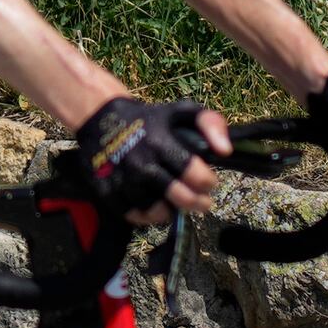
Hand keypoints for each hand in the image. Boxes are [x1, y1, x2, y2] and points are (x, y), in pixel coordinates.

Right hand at [78, 94, 233, 219]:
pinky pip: (133, 215)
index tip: (209, 182)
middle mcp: (142, 163)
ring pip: (156, 211)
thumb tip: (225, 151)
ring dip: (170, 211)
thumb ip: (211, 124)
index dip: (208, 182)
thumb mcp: (182, 111)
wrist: (101, 117)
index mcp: (161, 143)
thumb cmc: (149, 118)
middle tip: (202, 202)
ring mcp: (123, 179)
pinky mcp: (107, 191)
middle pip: (179, 197)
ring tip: (175, 204)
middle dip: (198, 203)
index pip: (195, 174)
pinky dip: (146, 216)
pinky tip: (153, 207)